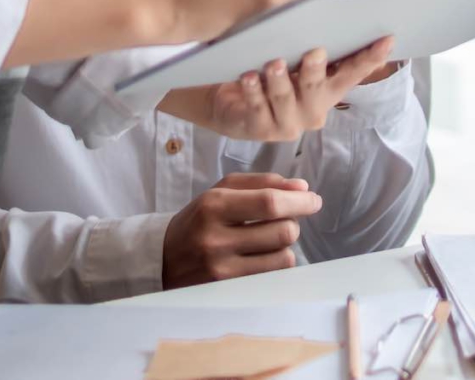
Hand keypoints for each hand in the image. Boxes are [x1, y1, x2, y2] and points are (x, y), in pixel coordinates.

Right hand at [161, 171, 320, 288]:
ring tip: (269, 240)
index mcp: (214, 205)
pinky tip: (262, 257)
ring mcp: (220, 269)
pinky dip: (276, 265)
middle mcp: (216, 238)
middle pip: (282, 231)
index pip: (269, 202)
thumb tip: (302, 188)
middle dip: (293, 223)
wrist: (161, 260)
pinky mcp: (226, 290)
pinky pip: (272, 277)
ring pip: (282, 258)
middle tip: (285, 220)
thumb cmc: (199, 220)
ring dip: (285, 246)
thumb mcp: (221, 191)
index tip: (313, 200)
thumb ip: (262, 183)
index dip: (300, 201)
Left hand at [162, 38, 395, 140]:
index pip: (353, 74)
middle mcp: (312, 111)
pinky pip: (257, 108)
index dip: (370, 59)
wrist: (232, 106)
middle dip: (315, 71)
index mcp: (328, 92)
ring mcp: (287, 124)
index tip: (386, 39)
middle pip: (317, 89)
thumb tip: (333, 14)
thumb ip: (319, 49)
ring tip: (274, 63)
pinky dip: (253, 91)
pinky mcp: (259, 130)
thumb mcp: (297, 63)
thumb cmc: (271, 77)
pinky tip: (249, 76)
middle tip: (314, 53)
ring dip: (279, 80)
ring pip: (285, 99)